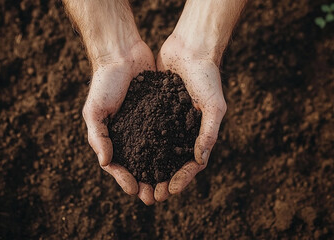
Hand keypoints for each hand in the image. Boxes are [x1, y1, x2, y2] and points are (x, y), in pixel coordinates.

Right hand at [82, 41, 156, 204]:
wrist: (123, 55)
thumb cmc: (105, 82)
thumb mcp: (95, 110)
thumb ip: (98, 137)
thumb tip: (105, 163)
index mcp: (112, 137)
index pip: (118, 166)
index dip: (125, 180)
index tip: (136, 190)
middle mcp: (129, 135)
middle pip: (138, 165)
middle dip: (145, 182)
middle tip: (154, 197)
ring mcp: (145, 126)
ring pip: (154, 155)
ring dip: (160, 172)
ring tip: (168, 186)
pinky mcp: (160, 114)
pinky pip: (167, 135)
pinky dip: (171, 150)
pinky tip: (180, 160)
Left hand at [154, 35, 226, 200]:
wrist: (191, 48)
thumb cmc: (207, 76)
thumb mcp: (213, 104)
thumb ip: (209, 131)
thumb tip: (200, 160)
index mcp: (199, 132)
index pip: (191, 163)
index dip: (182, 179)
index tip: (169, 191)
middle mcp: (183, 130)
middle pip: (172, 162)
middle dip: (162, 180)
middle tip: (151, 196)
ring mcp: (168, 120)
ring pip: (158, 150)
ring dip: (149, 168)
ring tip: (138, 183)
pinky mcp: (155, 109)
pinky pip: (147, 131)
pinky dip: (140, 146)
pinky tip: (129, 156)